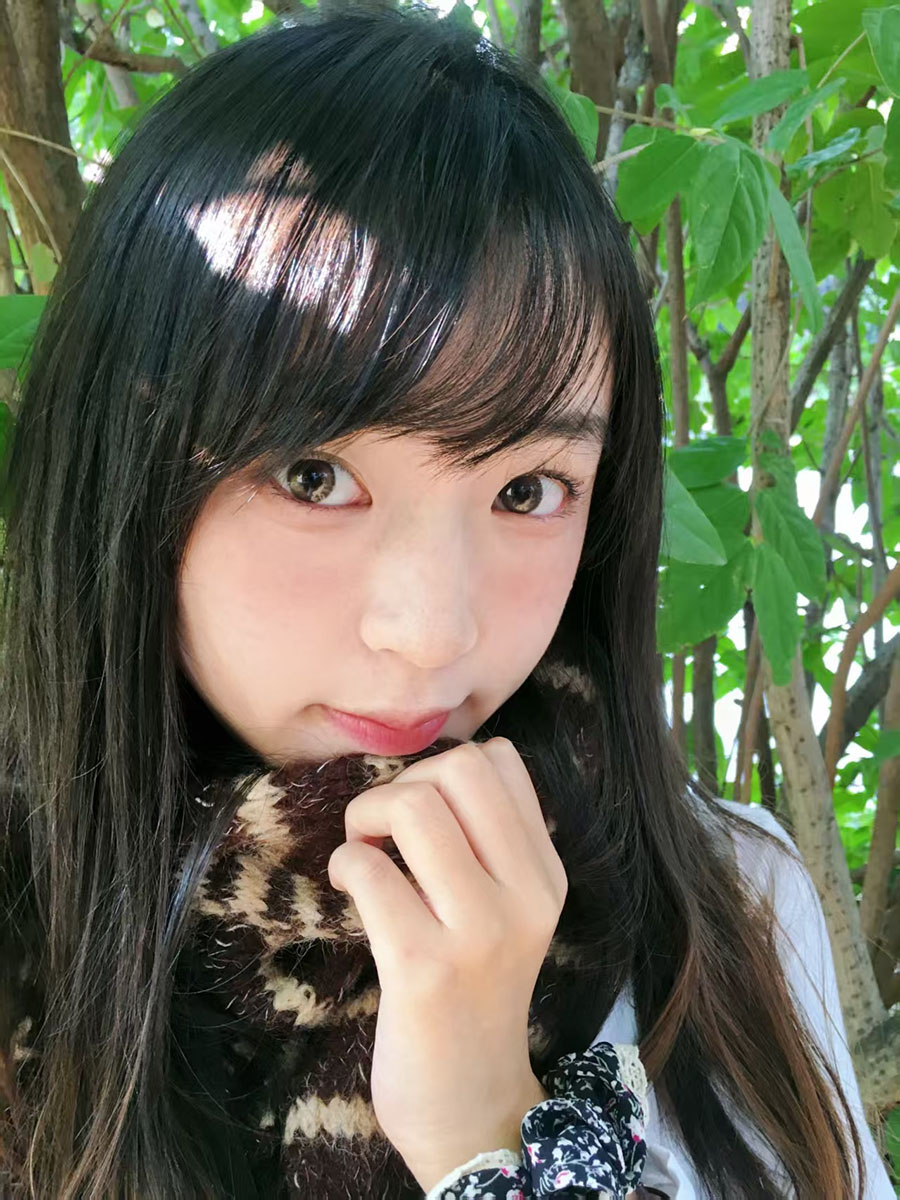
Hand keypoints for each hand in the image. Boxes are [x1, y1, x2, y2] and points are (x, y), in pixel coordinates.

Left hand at [326, 737, 567, 1191]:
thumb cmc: (473, 993)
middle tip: (382, 833)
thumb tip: (424, 775)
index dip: (441, 769)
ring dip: (364, 819)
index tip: (420, 816)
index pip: (501, 759)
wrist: (471, 1104)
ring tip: (365, 857)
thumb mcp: (510, 914)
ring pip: (412, 807)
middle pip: (457, 768)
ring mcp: (479, 932)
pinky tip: (350, 891)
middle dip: (401, 784)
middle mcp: (525, 896)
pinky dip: (345, 866)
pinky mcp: (424, 967)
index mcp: (546, 874)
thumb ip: (489, 845)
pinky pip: (369, 869)